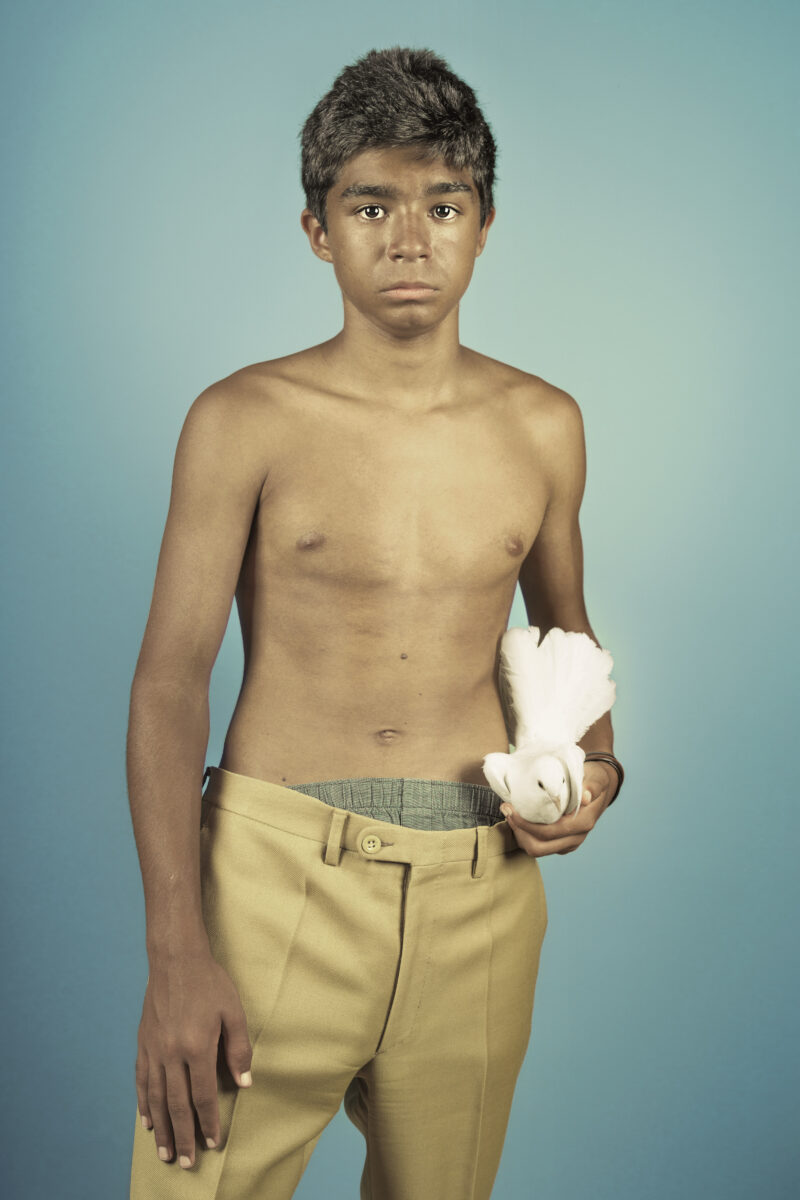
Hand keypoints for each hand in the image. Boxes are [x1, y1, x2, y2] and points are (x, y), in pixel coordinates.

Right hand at [136, 949, 252, 1168]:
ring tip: (164, 1152)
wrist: (175, 958)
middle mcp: (171, 1053)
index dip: (208, 1122)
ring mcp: (154, 1049)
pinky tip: (147, 1120)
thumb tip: (244, 1082)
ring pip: (155, 1098)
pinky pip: (142, 1080)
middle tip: (185, 1162)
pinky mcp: (143, 1043)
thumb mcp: (234, 1011)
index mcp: (196, 1047)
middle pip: (177, 1104)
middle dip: (182, 1136)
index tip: (212, 1143)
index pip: (203, 1096)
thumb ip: (239, 1049)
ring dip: (161, 1128)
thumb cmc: (210, 982)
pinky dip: (143, 1104)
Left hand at [500, 760, 615, 856]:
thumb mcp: (596, 777)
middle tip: (506, 809)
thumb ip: (592, 786)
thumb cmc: (594, 778)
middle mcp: (576, 837)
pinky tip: (519, 818)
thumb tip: (586, 797)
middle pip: (538, 847)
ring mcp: (568, 843)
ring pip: (536, 849)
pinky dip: (525, 835)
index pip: (549, 832)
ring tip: (509, 813)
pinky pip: (539, 846)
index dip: (525, 823)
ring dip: (520, 834)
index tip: (509, 806)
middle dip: (518, 830)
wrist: (599, 786)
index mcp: (583, 823)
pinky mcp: (561, 843)